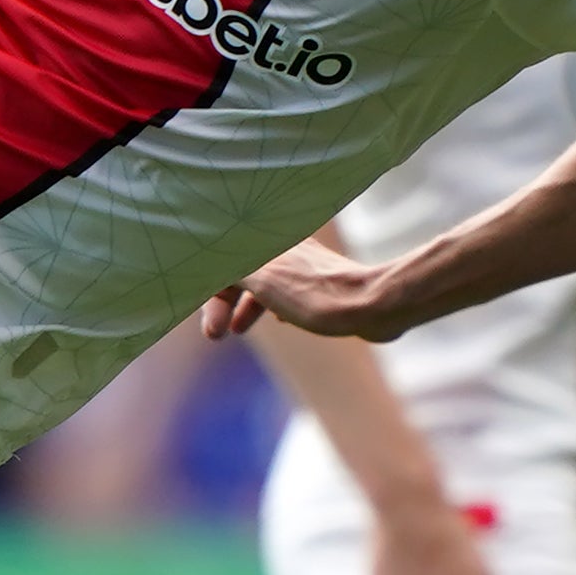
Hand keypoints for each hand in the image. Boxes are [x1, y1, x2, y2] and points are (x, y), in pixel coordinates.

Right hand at [201, 241, 400, 341]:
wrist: (374, 307)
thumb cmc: (316, 295)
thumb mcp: (261, 280)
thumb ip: (230, 266)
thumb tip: (202, 257)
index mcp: (268, 241)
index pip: (223, 258)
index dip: (209, 289)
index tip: (206, 320)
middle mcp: (284, 247)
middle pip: (240, 270)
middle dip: (223, 301)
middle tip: (214, 333)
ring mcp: (303, 266)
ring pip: (262, 283)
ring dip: (245, 307)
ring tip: (234, 331)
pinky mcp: (320, 283)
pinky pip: (285, 291)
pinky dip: (273, 306)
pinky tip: (280, 322)